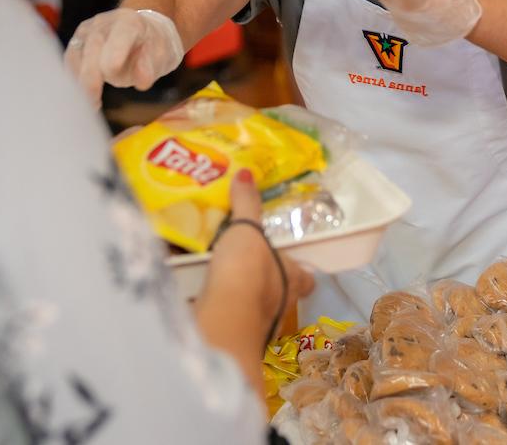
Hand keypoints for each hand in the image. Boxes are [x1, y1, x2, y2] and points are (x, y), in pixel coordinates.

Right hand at [65, 9, 182, 106]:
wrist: (143, 32)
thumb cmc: (154, 46)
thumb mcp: (163, 55)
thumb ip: (151, 67)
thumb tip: (142, 82)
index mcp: (129, 21)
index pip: (120, 36)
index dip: (115, 52)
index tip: (111, 71)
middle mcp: (104, 22)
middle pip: (93, 48)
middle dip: (92, 76)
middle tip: (94, 102)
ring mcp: (87, 30)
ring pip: (76, 56)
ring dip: (81, 82)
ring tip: (92, 104)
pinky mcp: (76, 42)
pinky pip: (70, 62)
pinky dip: (75, 80)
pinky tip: (85, 98)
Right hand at [201, 170, 314, 344]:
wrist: (224, 317)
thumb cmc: (247, 269)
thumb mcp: (247, 228)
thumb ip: (246, 203)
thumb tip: (246, 172)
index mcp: (293, 278)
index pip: (307, 278)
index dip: (300, 271)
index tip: (289, 261)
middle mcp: (280, 305)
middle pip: (279, 293)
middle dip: (264, 281)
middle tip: (247, 262)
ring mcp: (256, 324)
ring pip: (251, 307)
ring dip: (238, 294)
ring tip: (219, 272)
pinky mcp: (230, 334)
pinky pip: (225, 315)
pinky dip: (215, 304)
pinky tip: (199, 291)